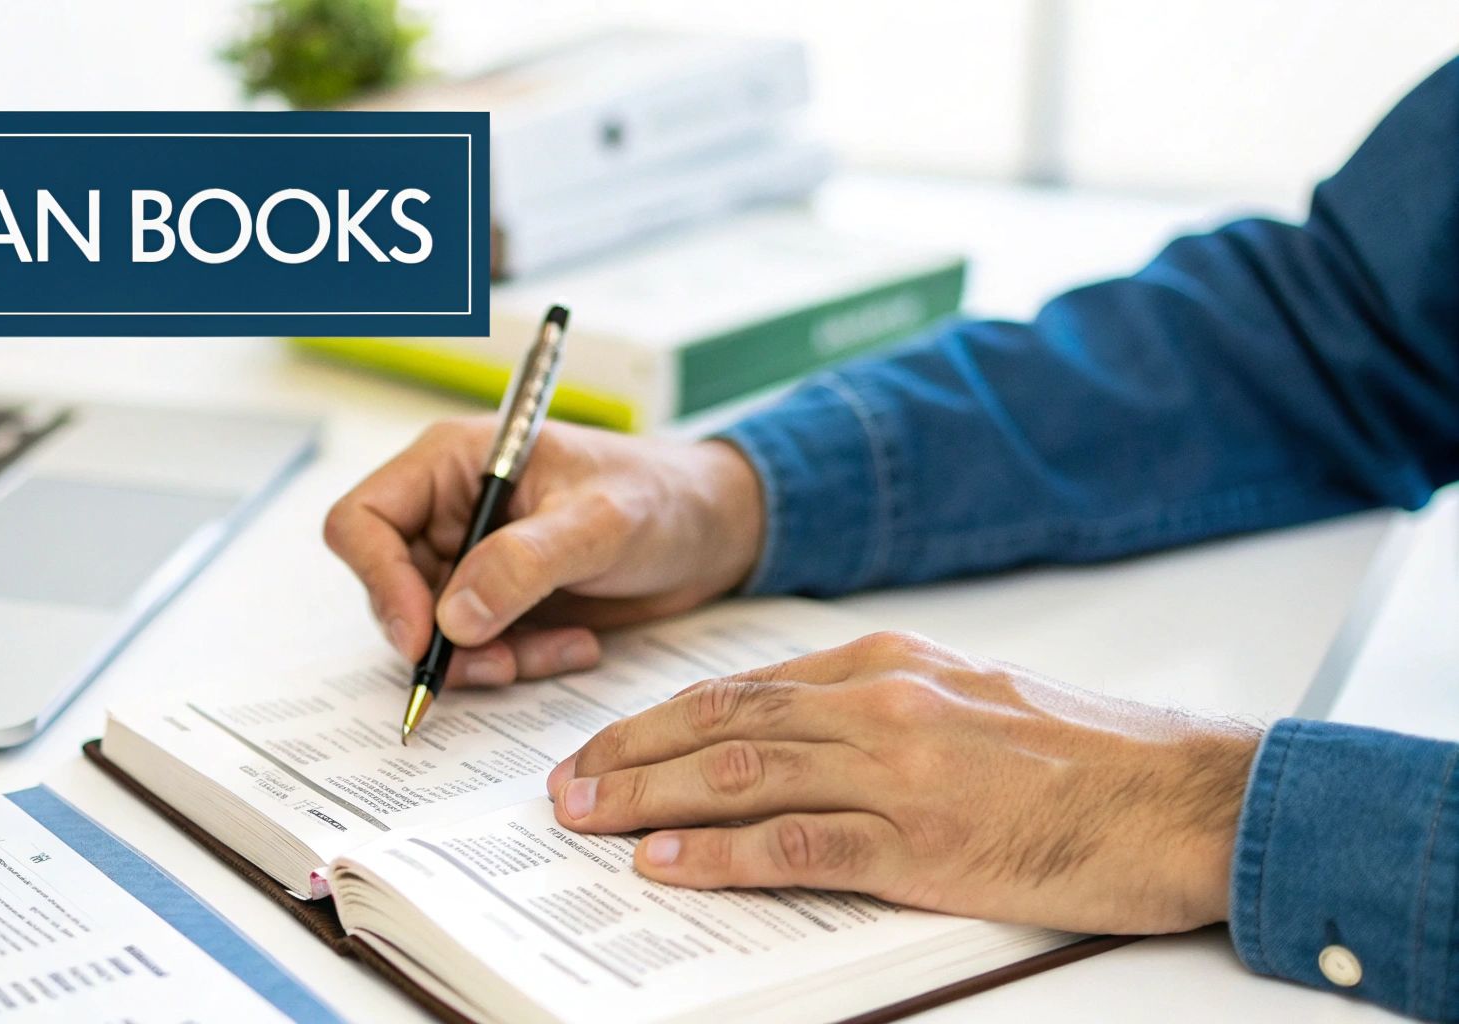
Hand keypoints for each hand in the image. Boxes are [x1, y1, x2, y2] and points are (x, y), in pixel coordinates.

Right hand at [325, 418, 764, 685]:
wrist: (713, 529)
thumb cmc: (660, 496)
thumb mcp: (598, 523)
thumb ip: (523, 564)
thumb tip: (453, 618)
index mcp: (452, 462)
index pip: (363, 521)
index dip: (378, 582)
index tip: (422, 639)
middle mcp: (449, 510)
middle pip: (392, 588)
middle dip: (442, 639)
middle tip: (499, 664)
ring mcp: (472, 559)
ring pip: (436, 632)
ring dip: (488, 658)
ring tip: (556, 651)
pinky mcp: (501, 602)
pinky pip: (481, 651)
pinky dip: (522, 661)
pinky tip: (576, 645)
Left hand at [546, 631, 1261, 934]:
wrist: (1185, 794)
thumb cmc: (1085, 752)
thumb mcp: (969, 697)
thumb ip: (880, 704)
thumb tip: (790, 730)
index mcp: (889, 665)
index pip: (744, 686)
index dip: (660, 718)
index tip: (607, 742)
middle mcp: (881, 704)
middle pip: (723, 724)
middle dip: (631, 753)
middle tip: (565, 783)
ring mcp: (900, 772)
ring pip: (742, 774)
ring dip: (650, 799)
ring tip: (587, 818)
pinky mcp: (926, 842)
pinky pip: (800, 845)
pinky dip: (723, 855)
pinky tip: (669, 865)